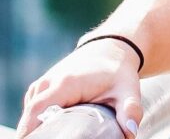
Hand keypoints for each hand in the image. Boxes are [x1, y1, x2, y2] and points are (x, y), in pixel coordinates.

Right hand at [16, 39, 143, 138]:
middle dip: (35, 135)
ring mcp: (41, 86)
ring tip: (56, 135)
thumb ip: (130, 109)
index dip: (29, 131)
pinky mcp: (39, 90)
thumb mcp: (128, 89)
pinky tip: (52, 131)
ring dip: (37, 130)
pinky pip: (32, 112)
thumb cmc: (118, 72)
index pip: (37, 110)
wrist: (110, 48)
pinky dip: (37, 124)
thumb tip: (130, 132)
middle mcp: (47, 83)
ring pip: (30, 116)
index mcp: (65, 83)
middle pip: (30, 117)